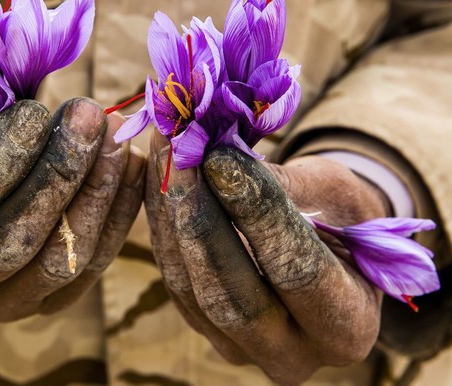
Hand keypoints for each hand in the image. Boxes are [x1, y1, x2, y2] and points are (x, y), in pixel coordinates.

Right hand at [0, 98, 144, 321]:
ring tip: (115, 136)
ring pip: (61, 260)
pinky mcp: (50, 304)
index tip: (35, 113)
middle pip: (12, 240)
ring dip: (97, 191)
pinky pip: (96, 264)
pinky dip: (119, 213)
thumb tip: (34, 71)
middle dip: (58, 172)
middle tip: (89, 115)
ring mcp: (3, 306)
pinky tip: (131, 165)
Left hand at [146, 132, 388, 384]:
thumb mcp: (332, 192)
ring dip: (168, 213)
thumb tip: (219, 158)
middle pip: (231, 294)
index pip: (296, 270)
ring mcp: (241, 347)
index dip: (256, 212)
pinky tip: (156, 175)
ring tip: (162, 150)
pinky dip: (160, 223)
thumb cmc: (339, 213)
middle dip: (198, 216)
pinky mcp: (203, 327)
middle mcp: (291, 354)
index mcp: (346, 327)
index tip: (220, 157)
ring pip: (188, 286)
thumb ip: (284, 184)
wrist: (323, 248)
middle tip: (178, 153)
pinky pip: (172, 277)